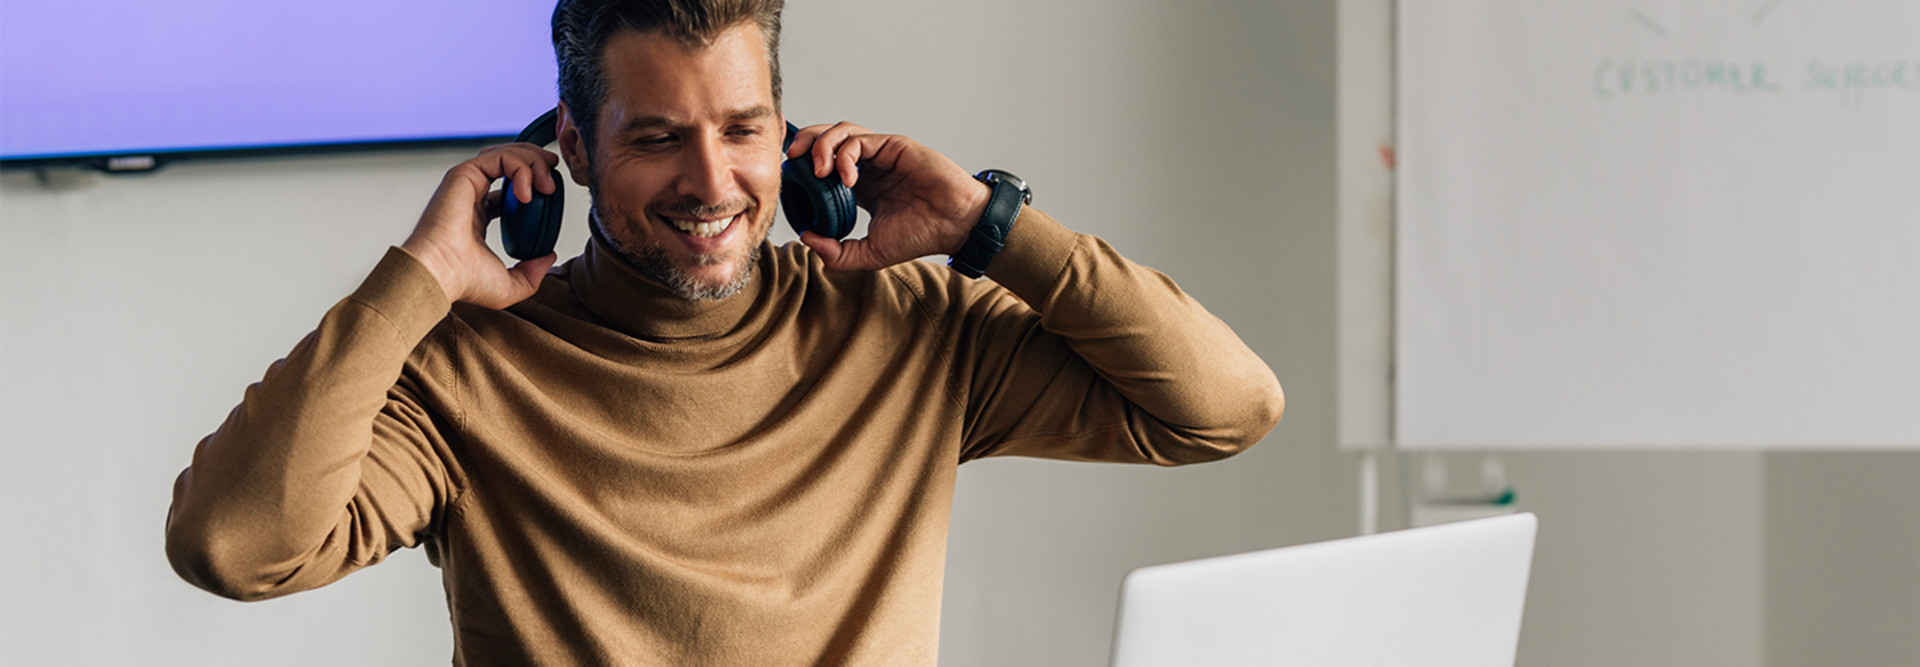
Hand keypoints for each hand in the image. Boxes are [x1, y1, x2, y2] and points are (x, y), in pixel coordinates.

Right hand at [402, 143, 560, 308]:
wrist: (440, 274)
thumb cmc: (464, 281)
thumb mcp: (510, 285)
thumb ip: (532, 273)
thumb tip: (548, 256)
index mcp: (479, 215)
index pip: (508, 187)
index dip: (532, 183)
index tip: (552, 194)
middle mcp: (471, 196)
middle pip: (507, 163)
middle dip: (536, 162)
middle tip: (554, 176)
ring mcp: (466, 184)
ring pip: (504, 155)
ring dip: (532, 161)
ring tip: (548, 184)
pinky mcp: (463, 176)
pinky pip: (499, 158)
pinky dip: (519, 167)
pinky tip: (528, 192)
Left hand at [784, 122, 990, 270]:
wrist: (955, 225)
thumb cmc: (922, 235)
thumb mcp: (870, 253)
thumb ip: (838, 252)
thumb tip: (807, 239)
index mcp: (861, 186)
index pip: (824, 166)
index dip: (803, 167)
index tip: (789, 180)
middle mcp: (869, 165)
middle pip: (827, 139)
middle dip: (805, 143)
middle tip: (791, 160)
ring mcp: (881, 153)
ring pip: (841, 131)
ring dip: (822, 145)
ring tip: (819, 171)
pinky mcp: (893, 145)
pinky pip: (860, 140)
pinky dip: (846, 154)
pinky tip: (846, 177)